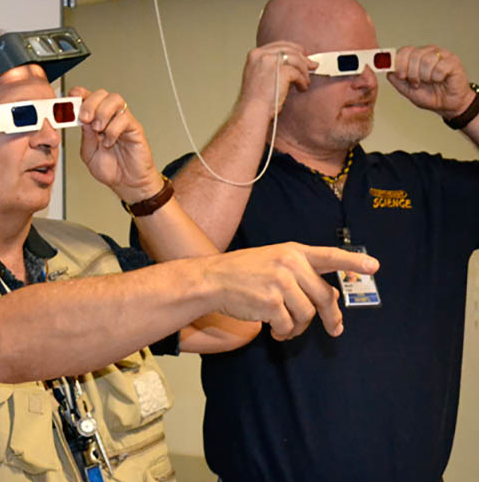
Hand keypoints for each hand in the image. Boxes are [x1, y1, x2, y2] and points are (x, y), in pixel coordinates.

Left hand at [69, 86, 161, 202]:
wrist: (127, 183)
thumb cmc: (110, 168)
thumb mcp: (89, 153)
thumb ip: (85, 136)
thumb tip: (81, 119)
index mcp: (96, 120)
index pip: (89, 98)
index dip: (80, 94)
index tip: (70, 98)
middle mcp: (110, 118)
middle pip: (102, 94)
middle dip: (90, 103)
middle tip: (84, 118)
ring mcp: (123, 121)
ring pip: (115, 100)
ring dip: (102, 112)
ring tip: (98, 129)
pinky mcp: (135, 129)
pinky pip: (125, 118)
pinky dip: (113, 129)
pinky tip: (109, 142)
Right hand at [200, 242, 378, 339]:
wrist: (211, 280)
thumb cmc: (241, 272)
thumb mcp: (272, 261)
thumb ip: (300, 274)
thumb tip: (330, 300)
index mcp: (293, 252)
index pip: (330, 255)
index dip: (353, 261)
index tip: (374, 267)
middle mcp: (289, 264)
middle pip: (325, 296)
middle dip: (332, 317)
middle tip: (335, 329)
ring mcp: (280, 283)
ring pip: (307, 314)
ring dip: (299, 327)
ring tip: (286, 328)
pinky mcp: (270, 302)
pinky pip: (288, 326)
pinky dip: (284, 333)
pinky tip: (275, 331)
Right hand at [234, 41, 314, 117]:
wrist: (252, 111)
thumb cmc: (255, 100)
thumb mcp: (259, 75)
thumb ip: (271, 65)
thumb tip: (292, 62)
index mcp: (255, 55)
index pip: (278, 45)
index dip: (293, 50)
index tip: (301, 55)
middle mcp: (262, 55)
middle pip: (290, 49)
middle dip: (303, 58)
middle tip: (311, 65)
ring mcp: (271, 62)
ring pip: (296, 59)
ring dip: (304, 71)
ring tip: (305, 81)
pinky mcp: (282, 71)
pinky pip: (298, 73)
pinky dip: (303, 81)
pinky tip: (302, 87)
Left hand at [388, 45, 473, 117]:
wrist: (446, 105)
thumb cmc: (429, 95)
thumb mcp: (406, 89)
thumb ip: (395, 78)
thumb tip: (386, 68)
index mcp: (416, 56)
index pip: (404, 50)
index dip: (400, 64)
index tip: (401, 76)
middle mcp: (428, 52)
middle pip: (414, 55)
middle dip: (412, 74)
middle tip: (417, 83)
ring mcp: (442, 55)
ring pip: (427, 60)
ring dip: (425, 76)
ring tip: (429, 82)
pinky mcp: (453, 61)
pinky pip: (440, 67)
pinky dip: (437, 77)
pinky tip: (440, 80)